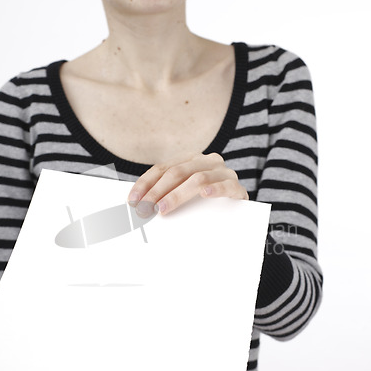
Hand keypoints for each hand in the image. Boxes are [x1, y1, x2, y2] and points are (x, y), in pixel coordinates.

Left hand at [127, 151, 248, 216]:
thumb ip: (167, 195)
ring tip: (162, 209)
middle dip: (156, 192)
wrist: (238, 210)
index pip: (162, 168)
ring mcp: (223, 172)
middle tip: (144, 208)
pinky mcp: (237, 187)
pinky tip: (205, 195)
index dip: (145, 183)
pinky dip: (215, 189)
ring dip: (177, 195)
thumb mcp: (184, 196)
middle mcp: (207, 161)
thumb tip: (139, 207)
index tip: (132, 199)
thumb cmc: (204, 204)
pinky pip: (226, 186)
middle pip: (177, 173)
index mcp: (190, 159)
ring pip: (197, 179)